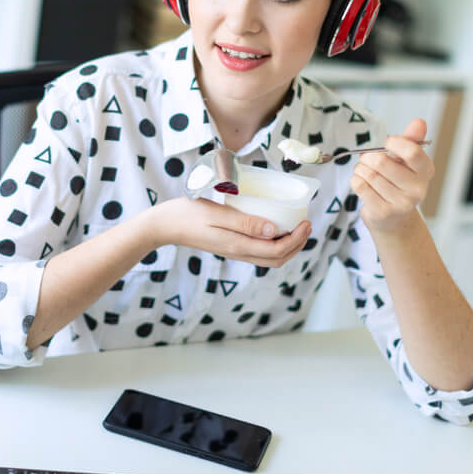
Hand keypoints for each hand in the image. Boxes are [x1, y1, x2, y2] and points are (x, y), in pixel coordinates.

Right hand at [151, 197, 310, 267]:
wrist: (165, 225)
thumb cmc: (188, 214)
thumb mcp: (218, 214)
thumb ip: (245, 223)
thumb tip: (275, 231)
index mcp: (238, 246)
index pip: (277, 250)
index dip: (297, 239)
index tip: (306, 222)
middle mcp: (238, 252)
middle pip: (277, 259)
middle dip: (297, 245)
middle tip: (307, 225)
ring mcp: (234, 251)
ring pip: (269, 257)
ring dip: (288, 246)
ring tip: (297, 228)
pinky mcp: (230, 246)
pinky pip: (259, 251)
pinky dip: (274, 244)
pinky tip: (275, 228)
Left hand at [350, 118, 433, 233]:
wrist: (393, 220)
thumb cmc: (397, 184)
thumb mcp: (406, 161)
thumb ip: (410, 141)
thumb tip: (419, 122)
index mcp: (426, 171)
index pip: (412, 152)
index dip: (394, 143)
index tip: (388, 143)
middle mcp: (417, 189)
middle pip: (382, 162)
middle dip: (368, 157)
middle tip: (368, 159)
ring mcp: (400, 203)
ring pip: (368, 173)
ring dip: (360, 169)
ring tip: (366, 172)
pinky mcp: (382, 212)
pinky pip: (359, 185)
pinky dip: (355, 180)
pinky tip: (362, 183)